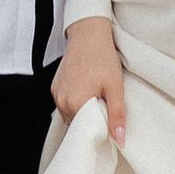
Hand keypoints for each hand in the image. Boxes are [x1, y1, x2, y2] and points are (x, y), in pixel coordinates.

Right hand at [53, 13, 126, 143]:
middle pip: (77, 124)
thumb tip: (120, 140)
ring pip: (71, 114)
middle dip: (91, 120)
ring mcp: (56, 94)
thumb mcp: (115, 87)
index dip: (99, 128)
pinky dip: (75, 101)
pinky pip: (65, 103)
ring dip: (82, 111)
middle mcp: (61, 101)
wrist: (88, 33)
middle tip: (104, 103)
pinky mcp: (54, 87)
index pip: (86, 131)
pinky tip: (85, 88)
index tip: (109, 118)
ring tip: (95, 94)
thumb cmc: (102, 58)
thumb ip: (116, 116)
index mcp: (75, 104)